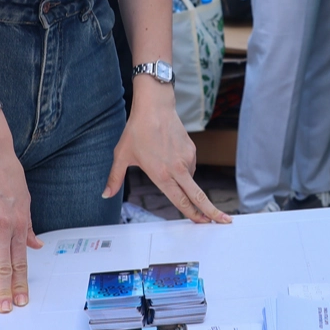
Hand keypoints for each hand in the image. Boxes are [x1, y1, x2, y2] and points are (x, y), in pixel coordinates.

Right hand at [0, 118, 43, 313]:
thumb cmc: (9, 174)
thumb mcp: (26, 199)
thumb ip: (29, 225)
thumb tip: (37, 245)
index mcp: (20, 222)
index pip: (21, 259)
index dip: (21, 282)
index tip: (22, 300)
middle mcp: (3, 226)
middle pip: (4, 265)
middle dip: (5, 290)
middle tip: (4, 310)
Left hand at [103, 87, 230, 223]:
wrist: (155, 107)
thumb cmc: (137, 130)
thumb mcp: (122, 156)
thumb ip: (114, 178)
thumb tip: (105, 194)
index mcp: (161, 175)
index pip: (180, 201)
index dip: (192, 214)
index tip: (203, 223)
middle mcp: (177, 169)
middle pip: (198, 195)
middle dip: (211, 211)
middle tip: (223, 221)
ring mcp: (186, 158)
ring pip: (190, 180)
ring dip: (186, 184)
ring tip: (165, 166)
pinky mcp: (191, 149)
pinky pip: (190, 166)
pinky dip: (184, 169)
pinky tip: (171, 159)